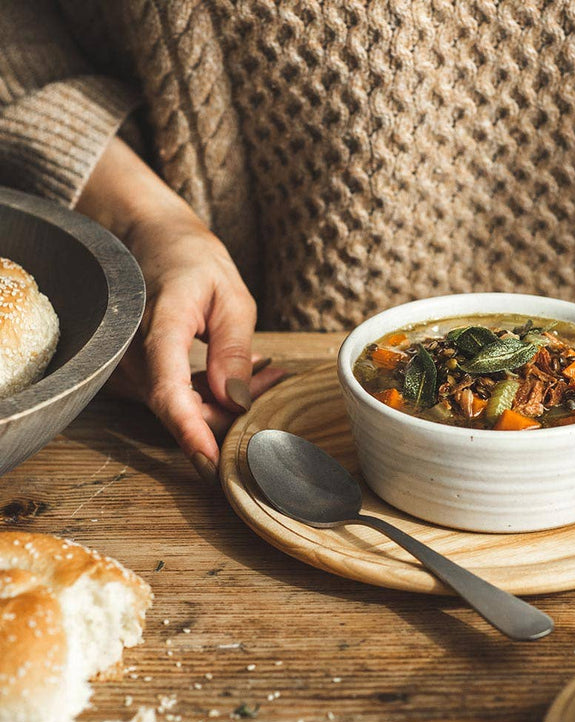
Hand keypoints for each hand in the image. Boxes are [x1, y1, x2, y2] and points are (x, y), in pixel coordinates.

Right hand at [106, 209, 284, 481]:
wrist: (150, 240)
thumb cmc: (192, 260)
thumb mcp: (230, 296)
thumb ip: (232, 349)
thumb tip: (236, 401)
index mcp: (159, 327)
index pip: (169, 393)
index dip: (190, 432)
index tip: (212, 464)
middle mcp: (136, 354)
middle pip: (183, 411)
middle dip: (234, 411)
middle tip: (276, 379)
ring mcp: (134, 367)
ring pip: (183, 409)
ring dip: (228, 402)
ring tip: (268, 370)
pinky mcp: (143, 374)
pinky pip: (178, 399)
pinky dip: (214, 395)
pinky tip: (246, 373)